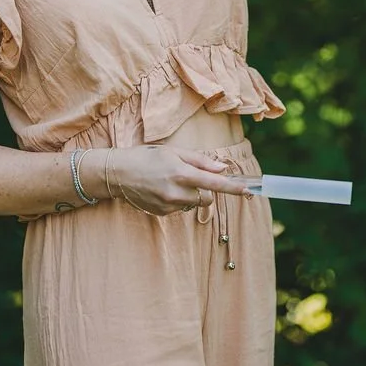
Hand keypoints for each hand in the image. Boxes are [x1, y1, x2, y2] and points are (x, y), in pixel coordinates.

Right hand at [109, 145, 252, 214]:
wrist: (117, 174)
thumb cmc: (146, 157)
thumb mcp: (173, 151)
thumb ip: (200, 160)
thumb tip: (223, 167)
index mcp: (181, 173)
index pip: (214, 183)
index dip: (233, 187)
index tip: (248, 190)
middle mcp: (176, 192)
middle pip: (207, 197)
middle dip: (206, 189)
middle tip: (192, 176)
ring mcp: (168, 205)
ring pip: (193, 203)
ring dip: (190, 194)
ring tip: (171, 181)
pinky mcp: (162, 214)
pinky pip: (180, 208)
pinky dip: (178, 200)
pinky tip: (163, 189)